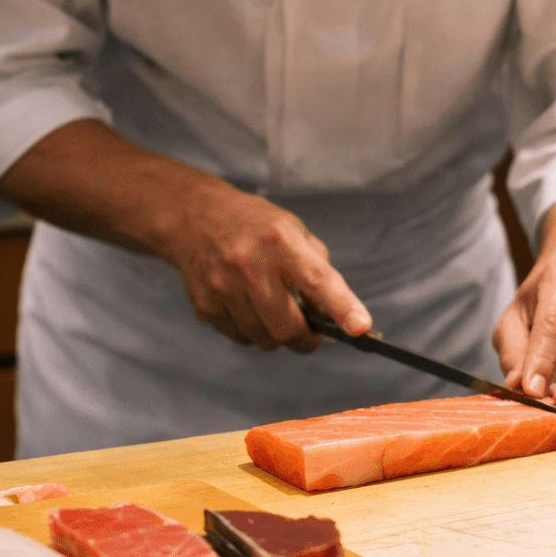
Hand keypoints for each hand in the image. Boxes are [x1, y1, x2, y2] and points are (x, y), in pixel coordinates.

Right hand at [161, 187, 369, 352]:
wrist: (194, 217)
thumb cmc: (254, 227)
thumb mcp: (294, 232)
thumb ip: (319, 270)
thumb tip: (335, 315)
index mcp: (281, 240)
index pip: (317, 279)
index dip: (341, 306)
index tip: (360, 327)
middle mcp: (250, 263)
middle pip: (286, 328)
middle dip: (303, 338)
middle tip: (307, 329)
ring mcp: (222, 286)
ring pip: (263, 339)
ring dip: (274, 333)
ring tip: (269, 306)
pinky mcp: (205, 304)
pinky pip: (240, 338)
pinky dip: (250, 330)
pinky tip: (245, 305)